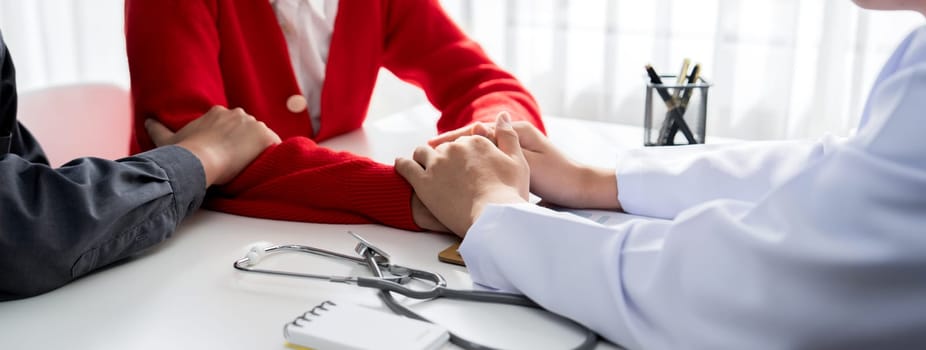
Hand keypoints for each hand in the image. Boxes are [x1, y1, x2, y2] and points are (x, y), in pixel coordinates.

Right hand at [146, 106, 280, 186]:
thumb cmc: (184, 151)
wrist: (200, 160)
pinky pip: (275, 146)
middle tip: (236, 162)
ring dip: (258, 150)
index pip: (230, 125)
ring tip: (248, 167)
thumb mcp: (167, 139)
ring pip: (261, 137)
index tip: (224, 153)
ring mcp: (254, 124)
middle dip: (244, 144)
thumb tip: (146, 121)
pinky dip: (272, 155)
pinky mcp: (266, 137)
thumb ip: (158, 129)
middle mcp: (238, 113)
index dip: (229, 140)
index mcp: (218, 112)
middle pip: (247, 130)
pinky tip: (264, 166)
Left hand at [396, 113, 528, 235]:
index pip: (463, 142)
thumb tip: (502, 115)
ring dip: (423, 157)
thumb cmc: (509, 193)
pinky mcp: (423, 182)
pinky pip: (406, 166)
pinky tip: (402, 165)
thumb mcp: (518, 160)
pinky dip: (403, 165)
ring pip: (422, 152)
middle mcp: (454, 148)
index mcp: (475, 142)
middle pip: (443, 148)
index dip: (463, 154)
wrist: (494, 218)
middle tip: (447, 173)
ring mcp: (437, 164)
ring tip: (424, 167)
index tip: (463, 165)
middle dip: (444, 158)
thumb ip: (508, 135)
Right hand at [432, 112, 618, 208]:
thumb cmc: (558, 176)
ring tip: (437, 165)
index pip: (475, 130)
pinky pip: (487, 161)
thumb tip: (482, 124)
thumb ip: (505, 143)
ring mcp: (515, 149)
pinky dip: (471, 166)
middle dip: (450, 147)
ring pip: (479, 150)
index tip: (430, 148)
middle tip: (426, 156)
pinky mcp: (517, 163)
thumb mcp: (528, 160)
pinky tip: (459, 177)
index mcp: (516, 131)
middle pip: (474, 138)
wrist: (580, 189)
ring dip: (458, 156)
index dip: (451, 139)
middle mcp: (515, 136)